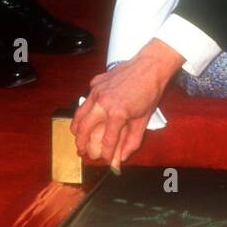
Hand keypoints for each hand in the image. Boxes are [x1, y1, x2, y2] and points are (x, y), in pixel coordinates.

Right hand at [71, 40, 183, 170]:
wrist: (150, 66)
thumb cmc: (150, 92)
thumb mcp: (144, 119)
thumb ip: (132, 140)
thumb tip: (122, 157)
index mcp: (117, 114)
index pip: (107, 141)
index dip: (106, 154)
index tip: (105, 160)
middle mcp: (103, 103)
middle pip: (84, 129)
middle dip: (81, 143)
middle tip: (81, 151)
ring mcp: (96, 92)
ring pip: (78, 114)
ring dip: (76, 128)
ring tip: (77, 137)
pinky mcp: (95, 83)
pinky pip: (85, 99)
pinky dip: (84, 110)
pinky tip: (87, 116)